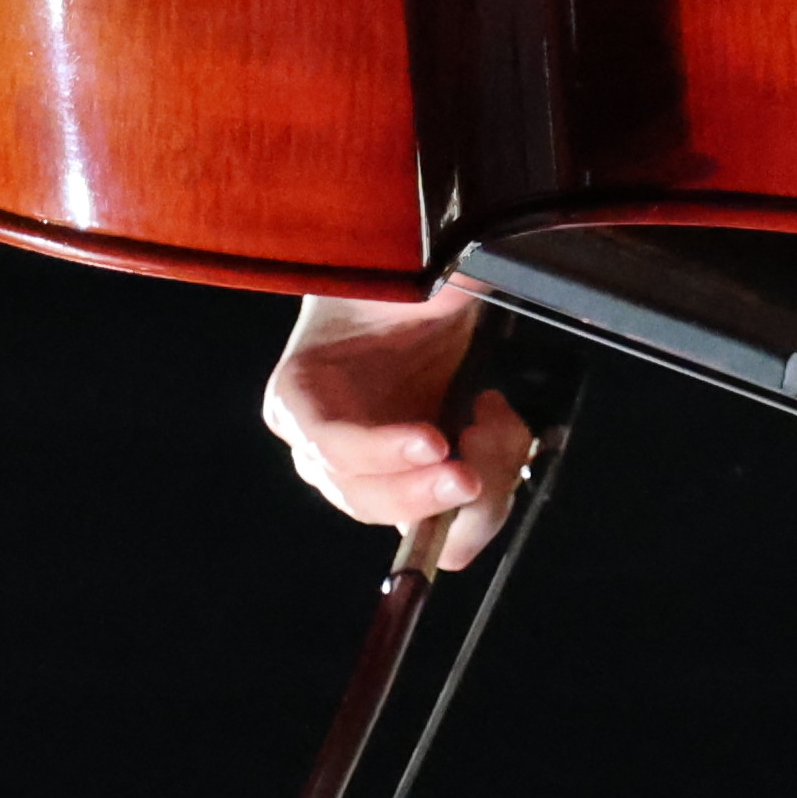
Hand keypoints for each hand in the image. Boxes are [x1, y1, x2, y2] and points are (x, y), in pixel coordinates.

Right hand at [261, 279, 530, 566]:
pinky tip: (496, 425)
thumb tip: (465, 275)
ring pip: (417, 525)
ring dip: (470, 490)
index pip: (327, 445)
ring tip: (494, 422)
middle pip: (366, 500)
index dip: (379, 452)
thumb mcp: (410, 272)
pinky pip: (453, 518)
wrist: (420, 293)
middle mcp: (326, 448)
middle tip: (472, 469)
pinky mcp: (420, 484)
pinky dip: (489, 482)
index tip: (434, 442)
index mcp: (300, 397)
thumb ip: (427, 283)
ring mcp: (376, 473)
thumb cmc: (400, 281)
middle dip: (425, 492)